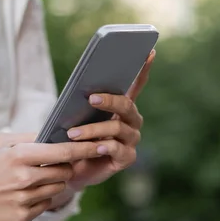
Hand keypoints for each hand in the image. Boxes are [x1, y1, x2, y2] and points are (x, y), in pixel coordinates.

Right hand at [0, 133, 102, 220]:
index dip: (85, 149)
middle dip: (65, 167)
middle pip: (65, 172)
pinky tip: (26, 193)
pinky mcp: (23, 216)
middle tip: (55, 164)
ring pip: (58, 189)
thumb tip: (58, 133)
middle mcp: (24, 178)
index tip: (100, 145)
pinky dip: (43, 198)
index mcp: (20, 155)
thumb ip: (30, 137)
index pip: (63, 152)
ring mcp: (24, 199)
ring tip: (35, 179)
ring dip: (54, 183)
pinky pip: (47, 204)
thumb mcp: (2, 143)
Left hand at [65, 50, 155, 189]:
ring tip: (73, 134)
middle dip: (109, 100)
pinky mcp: (127, 158)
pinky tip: (95, 148)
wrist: (70, 168)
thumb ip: (85, 104)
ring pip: (116, 128)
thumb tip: (85, 90)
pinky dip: (104, 147)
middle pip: (126, 105)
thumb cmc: (74, 138)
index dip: (144, 69)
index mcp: (122, 107)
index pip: (136, 84)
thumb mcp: (77, 117)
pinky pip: (117, 149)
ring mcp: (131, 139)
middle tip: (91, 99)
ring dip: (93, 130)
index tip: (149, 51)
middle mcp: (131, 121)